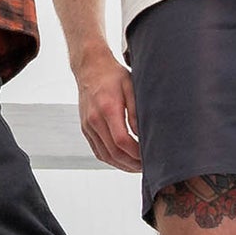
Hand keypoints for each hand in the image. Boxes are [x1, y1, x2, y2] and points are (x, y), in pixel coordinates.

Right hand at [75, 47, 141, 171]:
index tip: (149, 156)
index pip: (122, 141)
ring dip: (122, 165)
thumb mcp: (131, 88)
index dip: (136, 154)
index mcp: (107, 109)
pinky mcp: (85, 128)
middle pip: (113, 153)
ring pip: (104, 155)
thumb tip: (143, 135)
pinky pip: (97, 151)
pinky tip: (123, 160)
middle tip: (147, 166)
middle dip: (132, 163)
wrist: (90, 68)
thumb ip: (137, 112)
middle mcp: (94, 120)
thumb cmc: (113, 75)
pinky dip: (111, 159)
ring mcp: (88, 126)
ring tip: (137, 166)